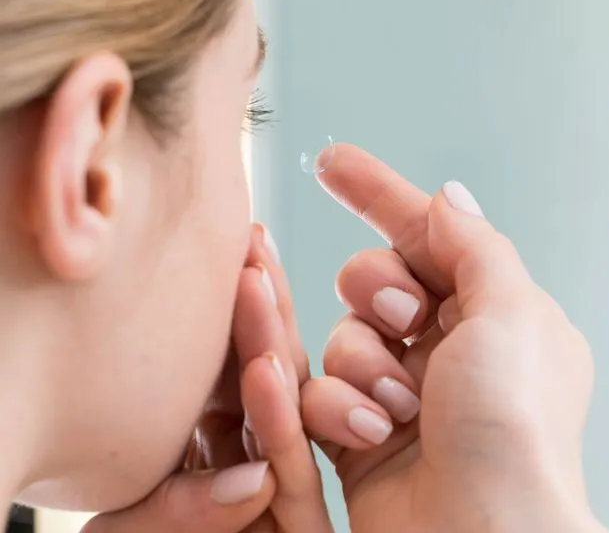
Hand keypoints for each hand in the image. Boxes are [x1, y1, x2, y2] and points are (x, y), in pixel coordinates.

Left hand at [82, 225, 331, 532]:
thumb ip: (175, 510)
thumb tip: (249, 477)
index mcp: (216, 455)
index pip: (231, 374)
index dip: (237, 313)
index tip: (242, 247)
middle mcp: (254, 471)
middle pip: (265, 383)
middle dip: (261, 314)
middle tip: (255, 244)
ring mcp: (281, 504)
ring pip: (285, 423)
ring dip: (271, 353)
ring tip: (255, 285)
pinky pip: (293, 486)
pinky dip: (281, 432)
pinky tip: (266, 375)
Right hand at [301, 144, 604, 532]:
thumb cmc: (514, 427)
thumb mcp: (512, 313)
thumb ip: (473, 246)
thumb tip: (448, 197)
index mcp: (496, 315)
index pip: (429, 236)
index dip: (380, 195)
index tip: (333, 160)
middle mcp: (451, 351)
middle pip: (374, 279)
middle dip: (378, 289)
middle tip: (404, 317)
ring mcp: (405, 396)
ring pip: (342, 337)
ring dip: (364, 363)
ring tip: (400, 405)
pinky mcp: (362, 441)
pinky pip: (319, 395)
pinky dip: (340, 408)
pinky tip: (375, 434)